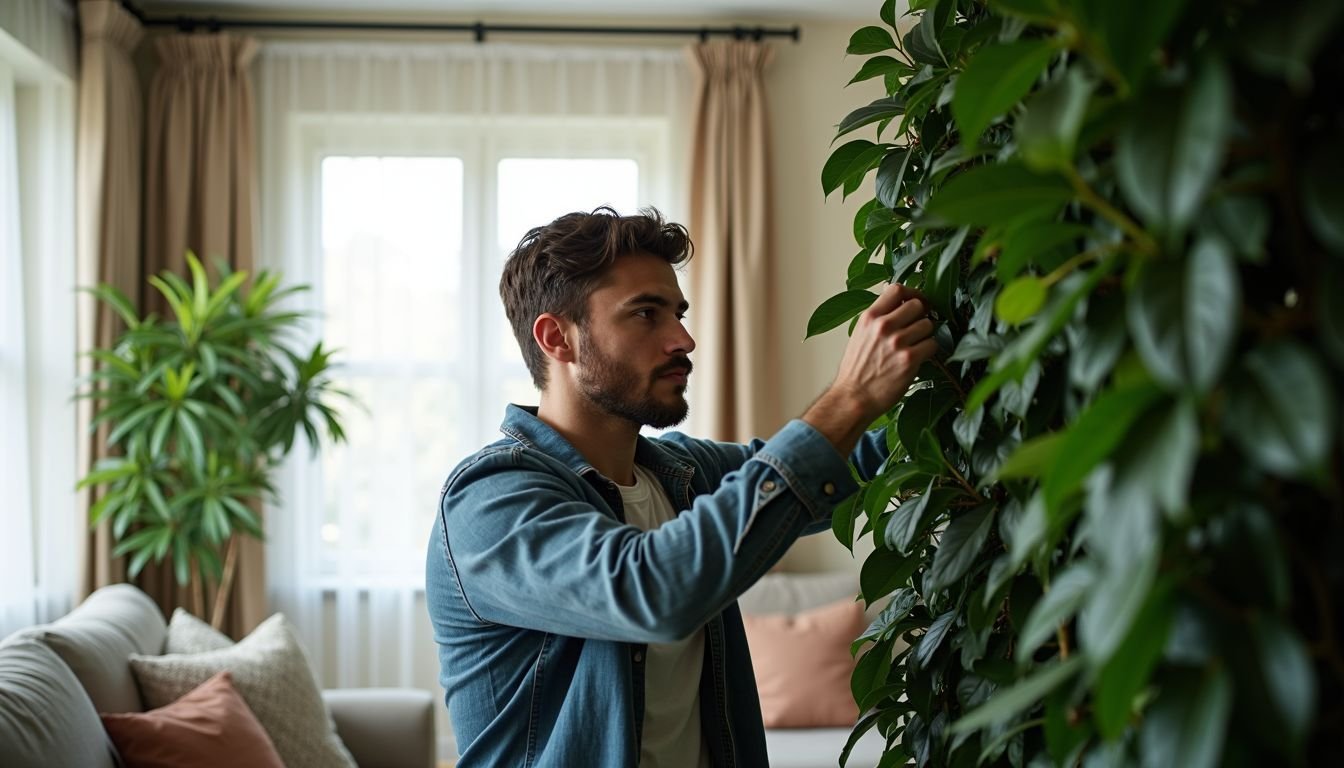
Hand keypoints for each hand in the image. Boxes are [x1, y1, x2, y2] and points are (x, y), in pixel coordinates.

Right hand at [803, 282, 937, 454]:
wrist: (853, 398)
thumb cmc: (856, 370)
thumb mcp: (859, 335)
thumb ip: (877, 319)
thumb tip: (897, 305)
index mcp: (869, 317)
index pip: (896, 289)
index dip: (910, 293)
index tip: (914, 302)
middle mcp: (883, 326)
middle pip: (917, 305)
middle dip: (921, 316)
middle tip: (918, 328)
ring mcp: (897, 342)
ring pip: (928, 325)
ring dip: (926, 335)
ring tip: (915, 346)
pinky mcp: (909, 359)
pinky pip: (932, 345)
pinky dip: (929, 351)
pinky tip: (918, 358)